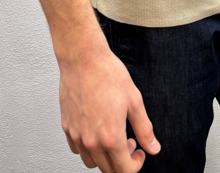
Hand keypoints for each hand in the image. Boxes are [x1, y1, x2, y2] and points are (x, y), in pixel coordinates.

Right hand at [58, 34, 160, 172]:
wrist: (82, 58)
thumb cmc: (108, 74)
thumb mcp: (134, 100)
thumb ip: (144, 129)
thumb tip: (153, 148)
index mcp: (111, 136)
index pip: (124, 171)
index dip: (136, 164)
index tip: (139, 151)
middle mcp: (91, 140)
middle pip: (108, 170)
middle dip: (122, 160)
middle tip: (129, 140)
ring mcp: (76, 134)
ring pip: (91, 162)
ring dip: (104, 156)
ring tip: (112, 135)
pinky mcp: (66, 126)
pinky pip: (77, 149)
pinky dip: (88, 147)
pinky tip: (96, 130)